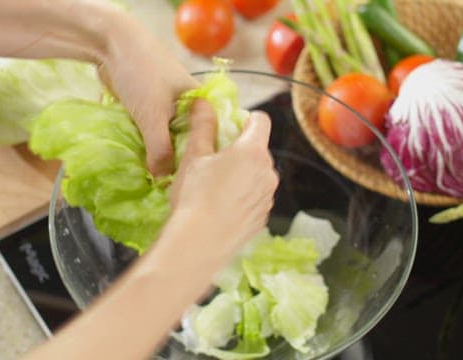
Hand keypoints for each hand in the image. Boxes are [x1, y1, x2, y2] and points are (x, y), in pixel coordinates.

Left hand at [98, 15, 197, 176]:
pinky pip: (146, 133)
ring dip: (154, 155)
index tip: (189, 184)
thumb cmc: (141, 74)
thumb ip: (160, 150)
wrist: (109, 44)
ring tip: (150, 180)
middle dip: (173, 162)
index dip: (199, 162)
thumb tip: (162, 179)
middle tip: (166, 187)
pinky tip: (136, 163)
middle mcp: (186, 108)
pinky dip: (141, 145)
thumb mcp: (154, 117)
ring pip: (163, 139)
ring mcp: (164, 108)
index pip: (207, 142)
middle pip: (183, 143)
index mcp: (199, 106)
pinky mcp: (145, 109)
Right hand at [169, 100, 278, 255]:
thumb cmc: (194, 196)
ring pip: (257, 174)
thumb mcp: (194, 156)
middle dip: (239, 149)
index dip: (244, 119)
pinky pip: (255, 196)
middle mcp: (268, 171)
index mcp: (252, 151)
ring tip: (214, 187)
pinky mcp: (263, 216)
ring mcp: (268, 196)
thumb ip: (202, 125)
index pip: (260, 120)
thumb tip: (202, 102)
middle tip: (213, 160)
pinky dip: (243, 195)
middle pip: (258, 148)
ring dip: (242, 173)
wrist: (199, 244)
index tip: (226, 128)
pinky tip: (221, 206)